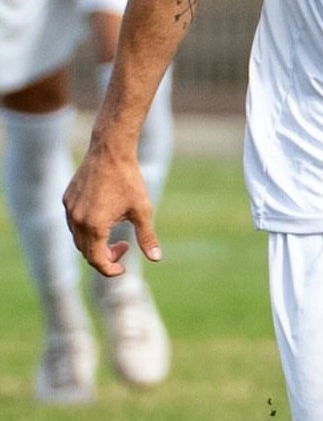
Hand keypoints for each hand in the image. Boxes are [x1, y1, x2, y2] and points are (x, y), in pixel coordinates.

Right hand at [63, 150, 162, 275]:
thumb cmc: (129, 180)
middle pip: (86, 252)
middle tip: (124, 246)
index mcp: (95, 226)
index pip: (97, 260)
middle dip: (105, 256)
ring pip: (78, 238)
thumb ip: (147, 237)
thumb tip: (157, 259)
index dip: (110, 269)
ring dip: (95, 243)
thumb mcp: (142, 210)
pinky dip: (87, 229)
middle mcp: (77, 220)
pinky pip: (73, 223)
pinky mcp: (67, 199)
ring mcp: (69, 209)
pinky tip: (104, 219)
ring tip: (115, 234)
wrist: (110, 151)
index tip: (123, 267)